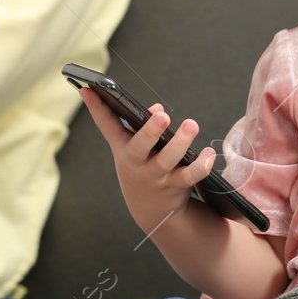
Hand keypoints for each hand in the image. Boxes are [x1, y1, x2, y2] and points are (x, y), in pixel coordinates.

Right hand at [79, 88, 215, 238]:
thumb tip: (157, 110)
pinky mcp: (176, 185)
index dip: (96, 107)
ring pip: (168, 159)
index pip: (106, 124)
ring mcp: (155, 175)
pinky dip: (201, 165)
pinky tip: (209, 154)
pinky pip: (190, 176)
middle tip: (162, 116)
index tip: (87, 88)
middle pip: (140, 146)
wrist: (151, 210)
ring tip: (191, 125)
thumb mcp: (137, 147)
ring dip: (181, 142)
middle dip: (150, 131)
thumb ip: (144, 125)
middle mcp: (136, 162)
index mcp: (122, 147)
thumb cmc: (143, 166)